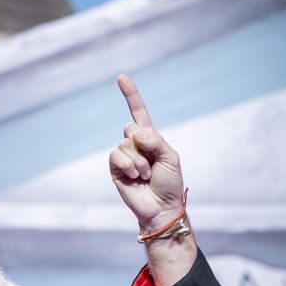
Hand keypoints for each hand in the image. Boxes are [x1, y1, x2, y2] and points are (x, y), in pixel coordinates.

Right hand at [109, 75, 185, 231]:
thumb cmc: (170, 183)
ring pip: (124, 143)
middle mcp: (135, 145)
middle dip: (143, 143)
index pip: (138, 112)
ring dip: (138, 160)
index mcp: (150, 138)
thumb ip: (155, 140)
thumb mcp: (170, 157)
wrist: (161, 208)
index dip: (130, 95)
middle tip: (152, 164)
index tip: (121, 77)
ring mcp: (124, 157)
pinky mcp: (115, 169)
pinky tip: (135, 177)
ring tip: (146, 175)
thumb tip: (134, 133)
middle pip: (130, 127)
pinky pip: (116, 155)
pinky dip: (127, 164)